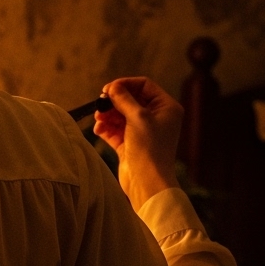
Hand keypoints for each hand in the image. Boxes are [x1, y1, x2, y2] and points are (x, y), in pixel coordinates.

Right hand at [93, 77, 183, 210]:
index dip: (125, 85)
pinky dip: (105, 128)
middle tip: (100, 103)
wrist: (147, 181)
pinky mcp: (129, 143)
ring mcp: (142, 131)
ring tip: (98, 118)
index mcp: (165, 108)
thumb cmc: (149, 148)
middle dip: (114, 101)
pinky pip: (114, 129)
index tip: (108, 89)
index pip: (144, 85)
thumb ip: (124, 99)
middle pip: (130, 99)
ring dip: (107, 114)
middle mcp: (155, 117)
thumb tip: (112, 87)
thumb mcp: (138, 117)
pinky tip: (98, 129)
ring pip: (120, 114)